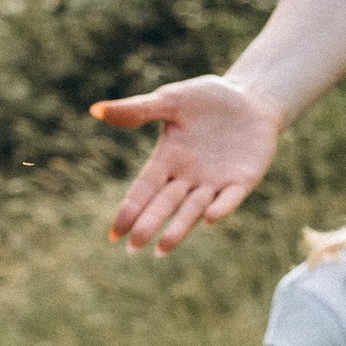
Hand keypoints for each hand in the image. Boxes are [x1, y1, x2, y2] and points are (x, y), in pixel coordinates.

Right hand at [91, 75, 281, 254]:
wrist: (250, 98)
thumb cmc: (206, 99)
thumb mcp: (170, 101)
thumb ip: (137, 109)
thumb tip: (95, 110)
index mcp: (168, 160)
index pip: (144, 189)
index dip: (130, 210)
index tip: (114, 233)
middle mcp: (188, 177)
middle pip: (165, 204)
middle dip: (150, 224)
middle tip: (133, 247)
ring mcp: (216, 182)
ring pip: (193, 209)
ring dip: (179, 228)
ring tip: (162, 247)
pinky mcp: (242, 180)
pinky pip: (230, 198)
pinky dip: (221, 208)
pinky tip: (209, 218)